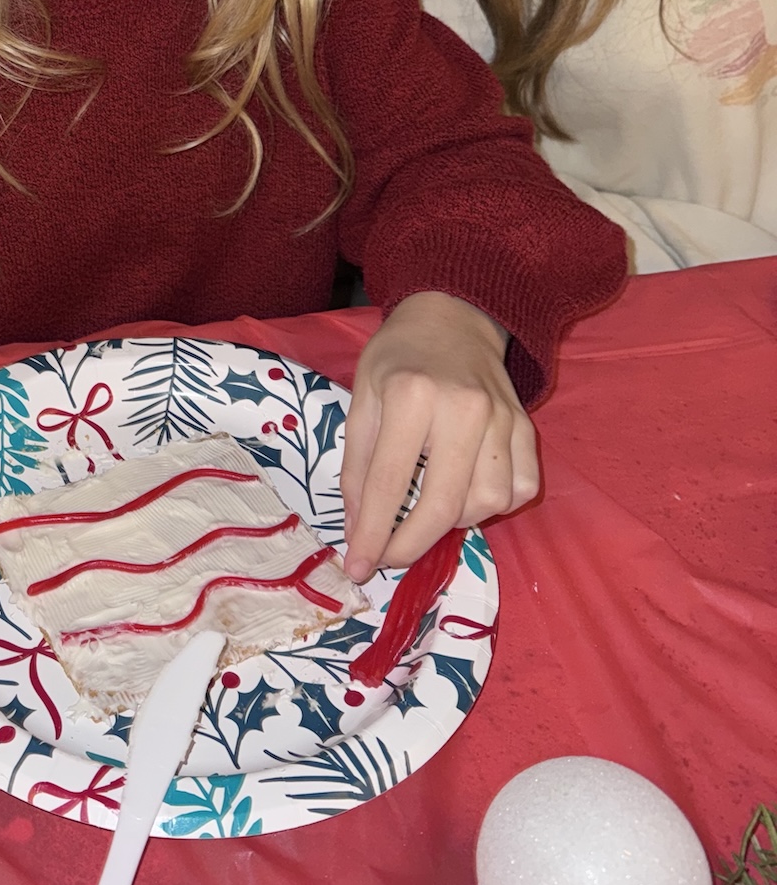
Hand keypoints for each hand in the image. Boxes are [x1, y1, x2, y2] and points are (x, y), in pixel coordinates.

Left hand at [341, 291, 538, 582]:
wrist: (453, 317)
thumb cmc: (399, 357)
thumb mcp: (361, 397)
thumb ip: (357, 465)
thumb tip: (358, 532)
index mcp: (410, 394)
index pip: (388, 483)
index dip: (372, 534)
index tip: (357, 567)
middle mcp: (462, 408)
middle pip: (442, 504)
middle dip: (410, 545)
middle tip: (388, 559)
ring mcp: (502, 418)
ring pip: (487, 503)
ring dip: (453, 523)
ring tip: (428, 508)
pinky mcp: (527, 427)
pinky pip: (521, 489)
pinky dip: (495, 506)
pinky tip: (468, 494)